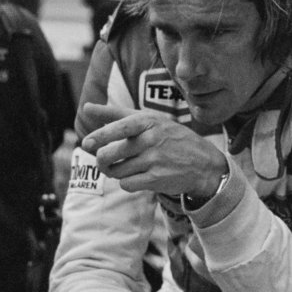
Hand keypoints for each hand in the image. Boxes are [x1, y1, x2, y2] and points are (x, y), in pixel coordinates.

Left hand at [81, 103, 227, 196]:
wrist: (204, 164)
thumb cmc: (172, 138)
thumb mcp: (151, 120)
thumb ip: (117, 114)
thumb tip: (87, 107)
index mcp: (149, 121)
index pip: (119, 127)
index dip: (100, 136)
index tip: (87, 143)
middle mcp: (152, 139)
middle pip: (110, 154)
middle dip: (102, 160)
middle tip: (104, 160)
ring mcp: (155, 160)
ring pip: (116, 171)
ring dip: (114, 172)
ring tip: (122, 167)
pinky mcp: (156, 179)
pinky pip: (127, 184)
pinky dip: (126, 182)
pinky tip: (136, 176)